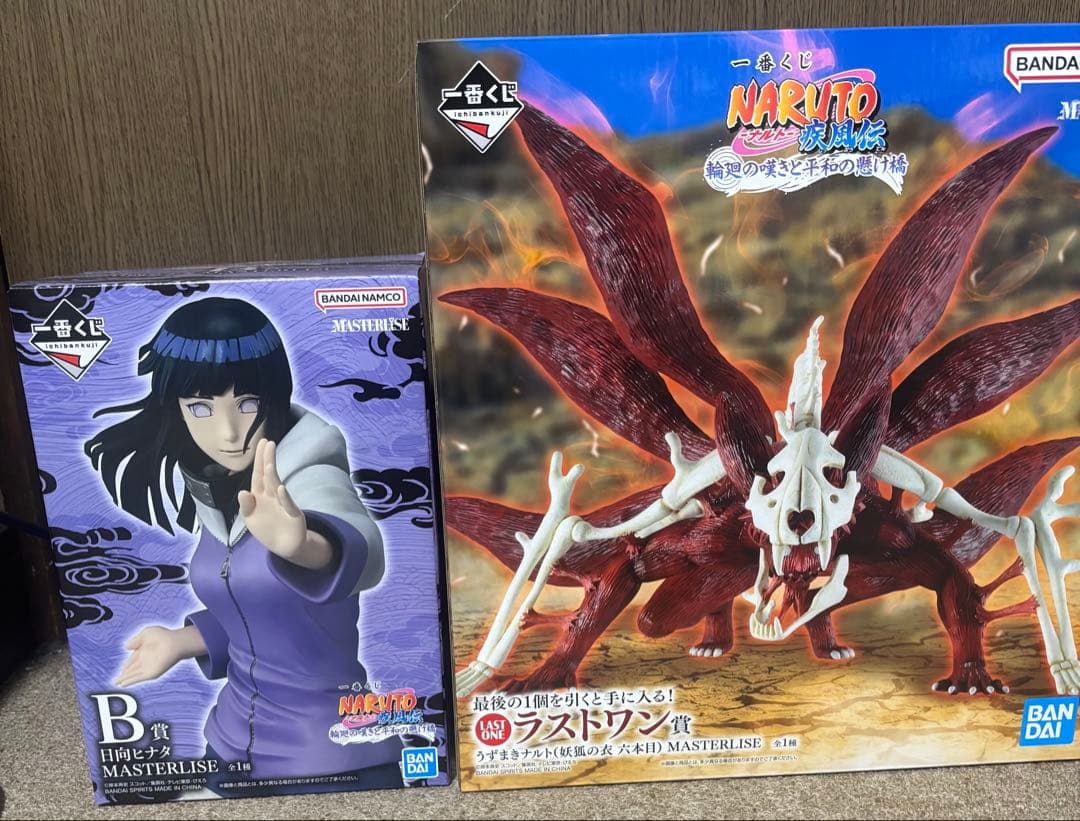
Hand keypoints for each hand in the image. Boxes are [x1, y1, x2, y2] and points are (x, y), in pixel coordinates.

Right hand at [115, 626, 195, 686]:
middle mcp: (146, 659)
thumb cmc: (163, 636)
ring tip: (117, 683)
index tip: (122, 668)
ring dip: (125, 679)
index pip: (133, 658)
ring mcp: (148, 666)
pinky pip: (138, 678)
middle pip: (133, 668)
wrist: (174, 643)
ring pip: (133, 674)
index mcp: (145, 649)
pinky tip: (123, 684)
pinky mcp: (151, 673)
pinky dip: (130, 681)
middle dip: (125, 673)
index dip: (127, 663)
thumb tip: (126, 647)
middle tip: (117, 680)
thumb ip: (136, 640)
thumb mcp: (147, 633)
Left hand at [238, 439, 333, 568]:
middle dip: (267, 459)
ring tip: (269, 462)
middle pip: (268, 475)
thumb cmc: (267, 529)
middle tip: (268, 443)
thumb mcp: (250, 519)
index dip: (259, 459)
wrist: (284, 546)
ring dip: (272, 475)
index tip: (262, 442)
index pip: (259, 473)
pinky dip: (283, 497)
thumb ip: (246, 506)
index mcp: (261, 495)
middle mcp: (272, 495)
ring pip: (276, 487)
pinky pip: (287, 504)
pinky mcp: (292, 514)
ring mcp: (283, 503)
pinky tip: (280, 488)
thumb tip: (242, 492)